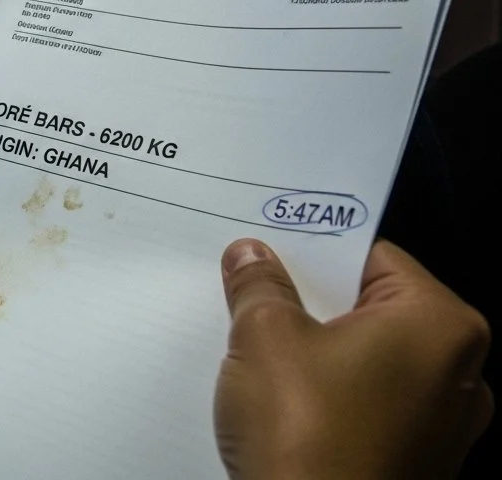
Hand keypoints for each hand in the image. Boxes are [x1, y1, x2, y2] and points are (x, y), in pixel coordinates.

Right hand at [214, 238, 492, 479]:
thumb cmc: (307, 434)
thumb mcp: (264, 339)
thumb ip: (260, 287)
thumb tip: (252, 256)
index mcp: (441, 325)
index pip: (373, 258)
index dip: (312, 253)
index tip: (265, 254)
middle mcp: (460, 372)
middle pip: (372, 311)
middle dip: (310, 306)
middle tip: (252, 299)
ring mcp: (443, 426)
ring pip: (368, 362)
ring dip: (316, 355)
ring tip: (257, 355)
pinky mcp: (415, 465)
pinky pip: (368, 408)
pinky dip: (329, 399)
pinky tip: (281, 405)